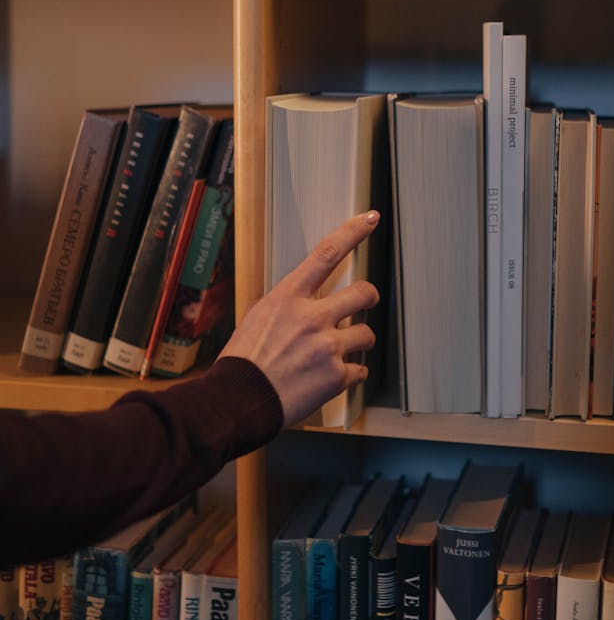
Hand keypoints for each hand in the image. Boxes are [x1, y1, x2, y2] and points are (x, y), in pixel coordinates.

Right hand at [219, 211, 380, 426]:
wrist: (237, 401)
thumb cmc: (242, 361)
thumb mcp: (258, 318)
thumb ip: (287, 306)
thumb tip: (303, 303)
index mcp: (288, 298)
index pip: (327, 254)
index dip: (352, 232)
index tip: (370, 218)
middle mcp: (312, 317)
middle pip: (363, 292)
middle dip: (369, 297)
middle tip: (365, 303)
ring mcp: (327, 347)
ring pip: (367, 334)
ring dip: (360, 341)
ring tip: (344, 350)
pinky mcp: (336, 376)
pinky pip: (360, 370)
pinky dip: (351, 374)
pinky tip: (334, 378)